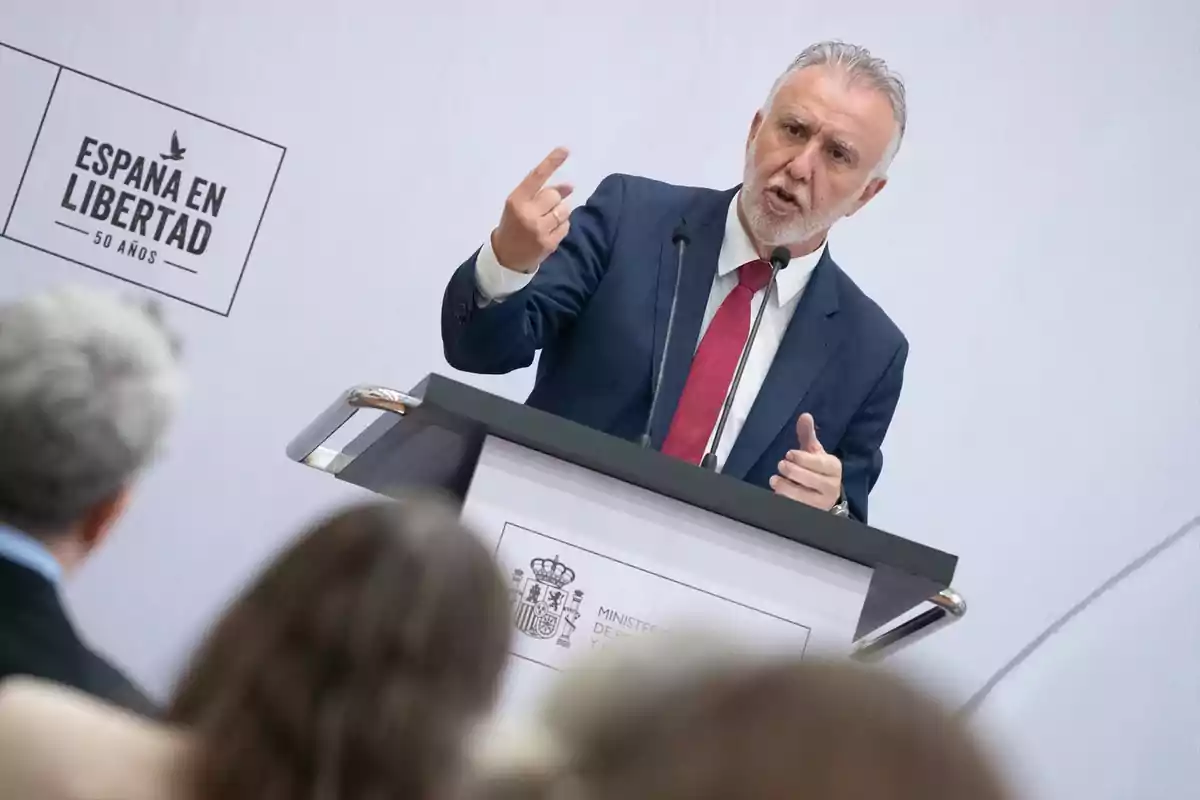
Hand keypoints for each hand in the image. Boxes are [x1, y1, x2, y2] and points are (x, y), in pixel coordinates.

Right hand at [491, 147, 574, 272]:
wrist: (506, 256)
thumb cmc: (512, 225)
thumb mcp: (517, 205)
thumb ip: (539, 193)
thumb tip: (569, 186)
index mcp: (516, 200)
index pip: (537, 176)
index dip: (551, 162)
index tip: (565, 149)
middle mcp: (528, 214)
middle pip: (554, 195)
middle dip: (555, 198)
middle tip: (545, 207)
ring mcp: (539, 230)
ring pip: (564, 210)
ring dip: (560, 212)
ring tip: (547, 220)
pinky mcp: (549, 243)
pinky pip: (566, 226)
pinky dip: (561, 226)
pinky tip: (549, 230)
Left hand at [769, 413, 842, 510]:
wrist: (827, 498)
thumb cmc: (818, 470)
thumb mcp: (815, 452)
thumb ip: (808, 435)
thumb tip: (804, 415)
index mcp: (834, 467)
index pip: (818, 462)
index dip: (802, 458)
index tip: (789, 454)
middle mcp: (831, 486)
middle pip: (809, 478)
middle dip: (791, 471)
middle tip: (781, 465)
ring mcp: (822, 503)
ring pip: (801, 496)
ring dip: (785, 486)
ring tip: (774, 479)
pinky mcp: (812, 513)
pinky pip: (796, 507)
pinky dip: (785, 499)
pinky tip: (777, 492)